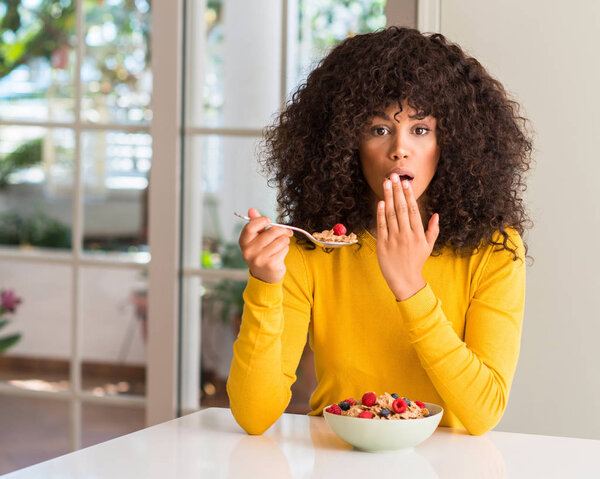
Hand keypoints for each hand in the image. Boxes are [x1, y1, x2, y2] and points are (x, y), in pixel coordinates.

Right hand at [239, 208, 293, 283]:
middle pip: (272, 231)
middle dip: (282, 230)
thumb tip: (252, 209)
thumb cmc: (261, 252)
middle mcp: (249, 251)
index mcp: (243, 242)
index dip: (262, 221)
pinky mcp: (271, 265)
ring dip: (285, 240)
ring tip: (282, 243)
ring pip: (281, 240)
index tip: (269, 221)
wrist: (264, 276)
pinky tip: (281, 252)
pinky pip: (284, 248)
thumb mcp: (256, 238)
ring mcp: (259, 259)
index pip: (251, 226)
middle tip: (287, 231)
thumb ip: (255, 224)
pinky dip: (286, 248)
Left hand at [376, 174, 438, 300]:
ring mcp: (394, 240)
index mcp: (418, 234)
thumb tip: (436, 215)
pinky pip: (381, 226)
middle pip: (401, 209)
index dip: (409, 195)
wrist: (405, 281)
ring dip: (388, 197)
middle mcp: (406, 235)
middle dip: (397, 191)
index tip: (406, 182)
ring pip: (391, 214)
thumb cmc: (416, 262)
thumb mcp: (428, 247)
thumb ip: (433, 230)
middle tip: (394, 176)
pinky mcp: (382, 245)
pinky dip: (380, 214)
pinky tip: (381, 202)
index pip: (413, 210)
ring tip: (386, 183)